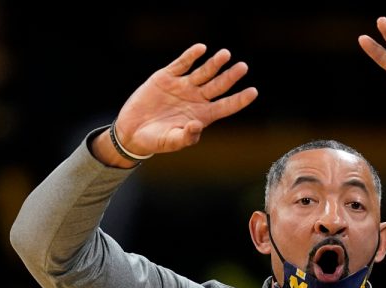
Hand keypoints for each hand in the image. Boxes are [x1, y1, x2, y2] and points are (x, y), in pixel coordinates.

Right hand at [115, 43, 258, 154]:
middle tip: (243, 67)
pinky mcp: (166, 77)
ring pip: (203, 72)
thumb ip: (186, 136)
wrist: (132, 131)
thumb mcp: (172, 141)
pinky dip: (190, 56)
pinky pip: (182, 64)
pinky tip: (201, 49)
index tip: (253, 91)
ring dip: (214, 64)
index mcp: (202, 115)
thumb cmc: (156, 140)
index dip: (240, 99)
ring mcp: (182, 87)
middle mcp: (196, 99)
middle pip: (218, 86)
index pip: (226, 106)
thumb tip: (197, 125)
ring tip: (225, 54)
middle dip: (230, 76)